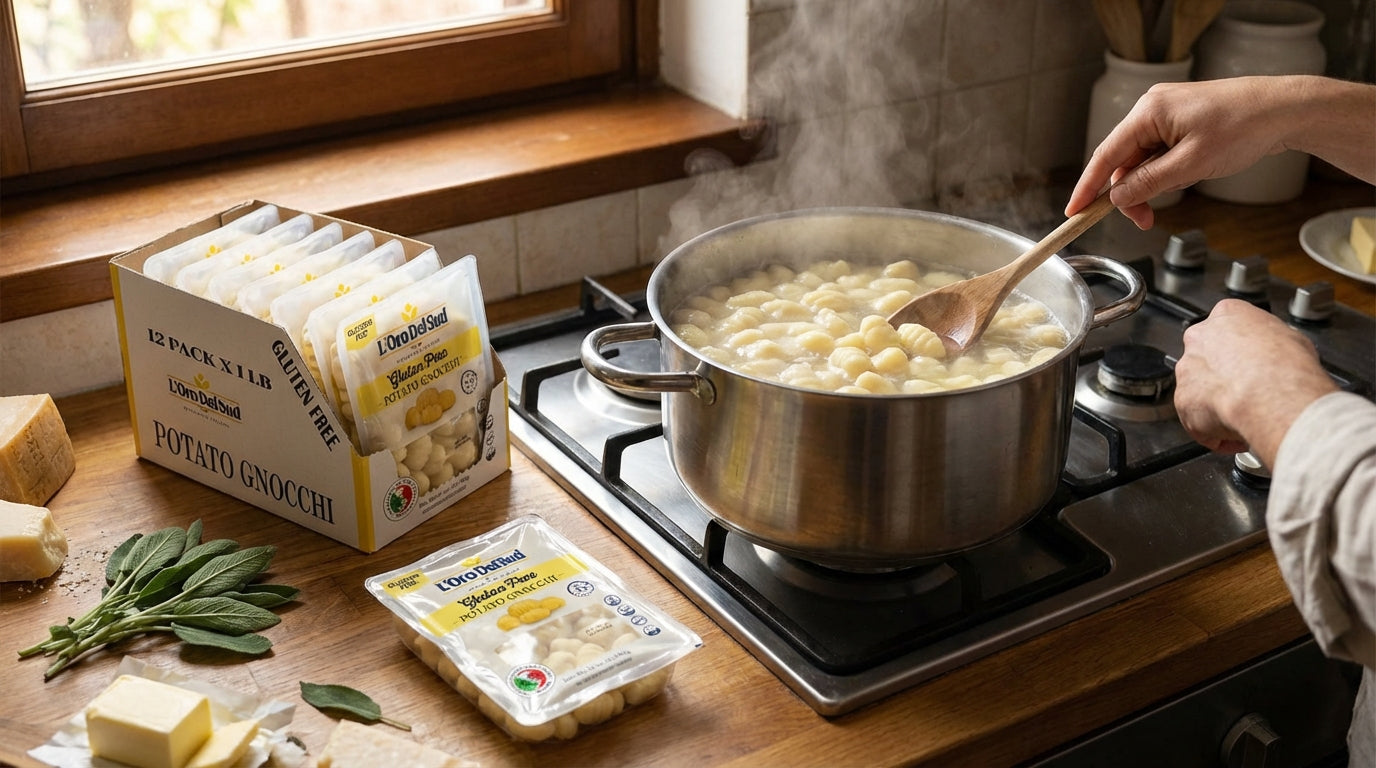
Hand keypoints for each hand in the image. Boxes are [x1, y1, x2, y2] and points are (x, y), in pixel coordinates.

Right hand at [1068, 77, 1293, 228]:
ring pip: (1142, 160)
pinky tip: (1184, 178)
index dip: (1087, 187)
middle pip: (1123, 161)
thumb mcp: (1191, 164)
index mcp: (1148, 112)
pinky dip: (1165, 173)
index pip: (1105, 156)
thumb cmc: (1243, 127)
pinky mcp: (1181, 122)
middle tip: (1145, 221)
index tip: (1074, 212)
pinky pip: (1159, 154)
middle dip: (1131, 193)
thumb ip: (1149, 183)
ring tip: (1175, 195)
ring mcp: (1167, 114)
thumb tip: (1116, 198)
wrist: (1284, 110)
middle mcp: (1152, 109)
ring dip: (1151, 185)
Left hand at [1174, 299, 1337, 465]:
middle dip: (1226, 377)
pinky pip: (1199, 422)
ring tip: (1247, 416)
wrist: (1271, 394)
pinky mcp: (1183, 401)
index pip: (1229, 330)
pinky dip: (1216, 433)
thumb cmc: (1286, 366)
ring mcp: (1187, 370)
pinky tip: (1239, 435)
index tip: (1253, 364)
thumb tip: (1281, 353)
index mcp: (1228, 315)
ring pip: (1200, 390)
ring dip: (1219, 405)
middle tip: (1249, 392)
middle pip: (1208, 358)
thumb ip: (1273, 343)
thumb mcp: (1293, 340)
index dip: (1243, 352)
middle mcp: (1200, 339)